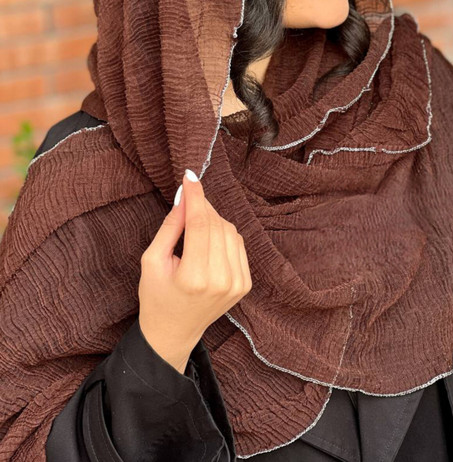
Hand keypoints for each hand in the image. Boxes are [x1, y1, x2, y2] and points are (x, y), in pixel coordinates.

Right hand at [138, 169, 252, 372]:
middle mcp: (221, 281)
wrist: (174, 332)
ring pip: (229, 231)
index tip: (189, 176)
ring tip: (193, 226)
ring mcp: (237, 284)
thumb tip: (184, 197)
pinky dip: (224, 234)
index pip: (200, 224)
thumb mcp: (152, 261)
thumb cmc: (156, 297)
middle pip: (216, 224)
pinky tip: (208, 240)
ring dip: (213, 219)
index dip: (195, 197)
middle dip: (201, 206)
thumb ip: (170, 227)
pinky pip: (237, 243)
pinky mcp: (245, 284)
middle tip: (187, 200)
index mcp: (195, 278)